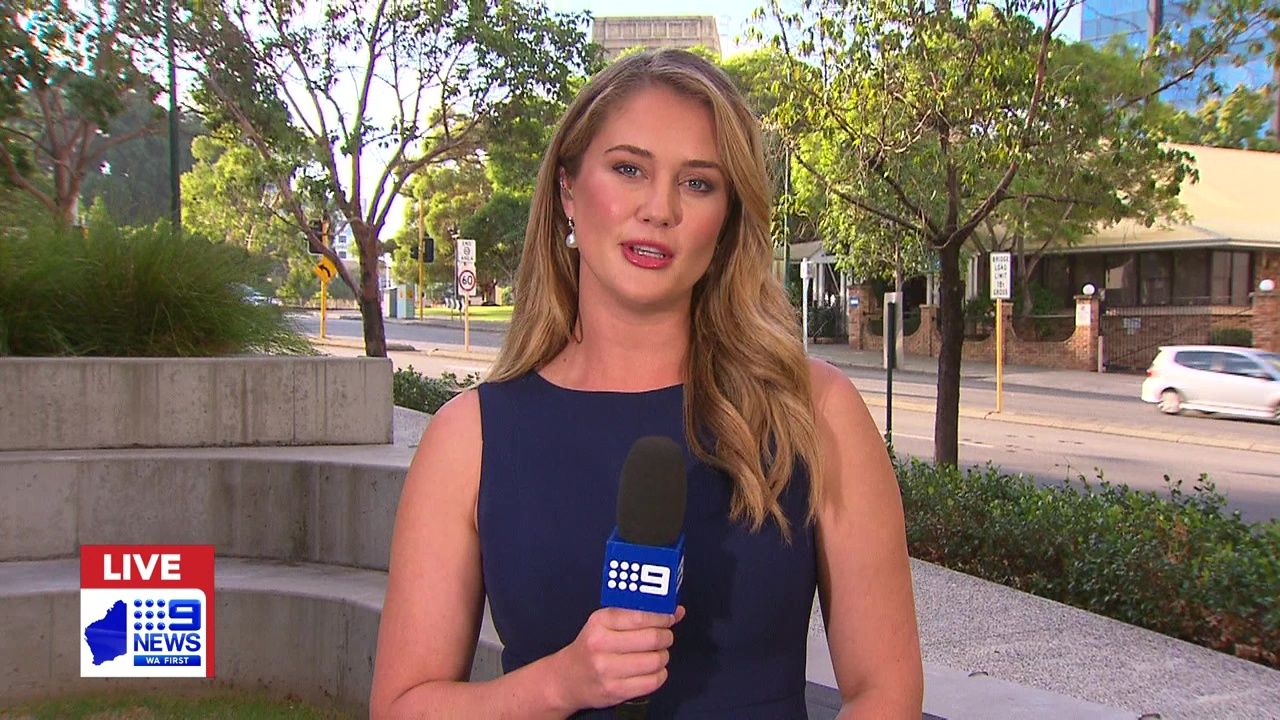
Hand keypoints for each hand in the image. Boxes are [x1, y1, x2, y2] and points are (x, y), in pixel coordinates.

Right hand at [549, 605, 685, 710]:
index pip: (640, 617)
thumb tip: (677, 611)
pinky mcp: (615, 691)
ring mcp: (607, 670)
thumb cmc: (592, 646)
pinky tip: (652, 670)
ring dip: (663, 656)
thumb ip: (638, 614)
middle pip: (652, 639)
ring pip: (655, 661)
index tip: (669, 618)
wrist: (567, 678)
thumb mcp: (605, 623)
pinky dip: (659, 674)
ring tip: (657, 654)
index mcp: (600, 622)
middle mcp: (601, 645)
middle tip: (665, 636)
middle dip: (666, 636)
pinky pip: (652, 682)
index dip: (662, 617)